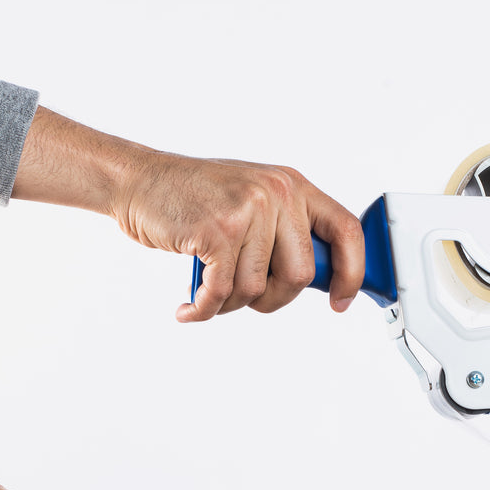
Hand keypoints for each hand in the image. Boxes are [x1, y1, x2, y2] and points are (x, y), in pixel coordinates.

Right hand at [12, 107, 364, 320]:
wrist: (139, 180)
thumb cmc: (195, 198)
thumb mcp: (253, 200)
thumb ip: (285, 232)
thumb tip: (318, 279)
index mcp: (293, 186)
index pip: (345, 231)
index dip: (350, 272)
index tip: (340, 300)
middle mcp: (276, 193)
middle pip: (300, 275)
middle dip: (273, 300)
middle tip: (248, 298)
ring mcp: (247, 210)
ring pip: (257, 288)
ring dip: (230, 303)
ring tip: (209, 291)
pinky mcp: (217, 230)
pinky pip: (222, 292)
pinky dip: (204, 309)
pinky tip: (190, 308)